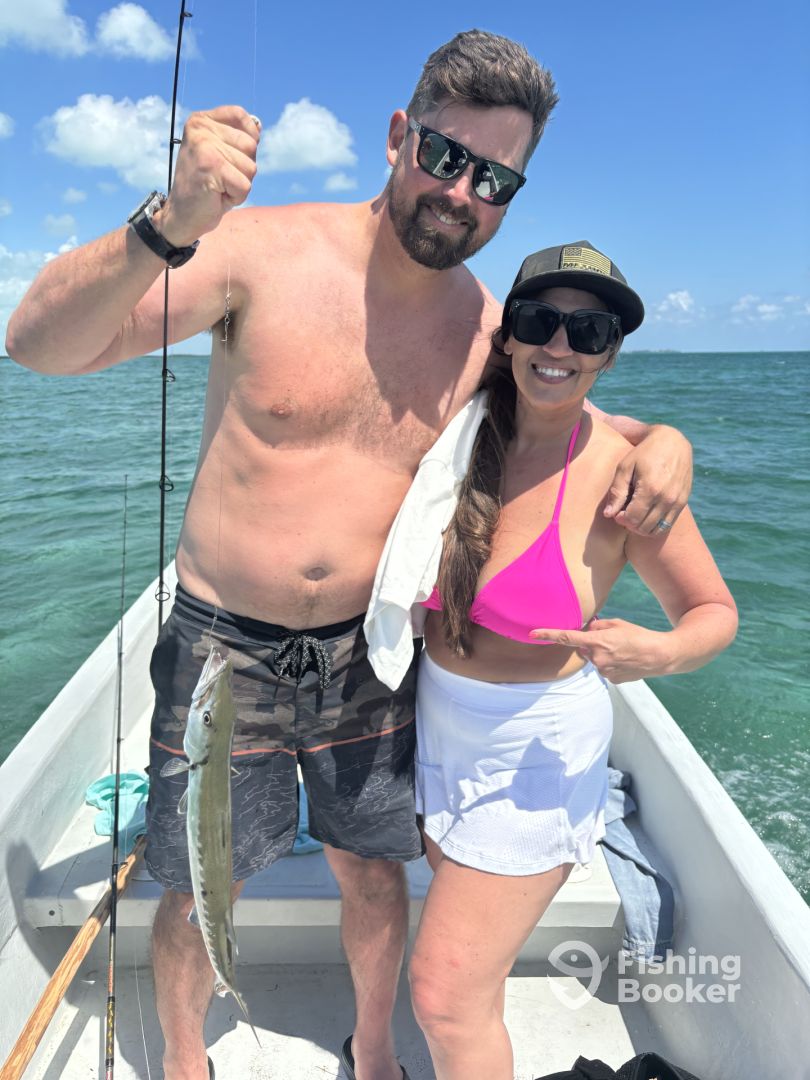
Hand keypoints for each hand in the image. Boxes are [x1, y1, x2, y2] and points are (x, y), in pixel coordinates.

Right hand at [152, 106, 260, 245]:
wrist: (181, 215)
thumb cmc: (204, 185)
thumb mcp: (220, 154)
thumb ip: (237, 137)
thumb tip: (258, 126)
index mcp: (200, 120)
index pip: (240, 115)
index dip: (247, 138)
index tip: (229, 156)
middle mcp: (200, 128)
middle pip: (251, 145)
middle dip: (243, 168)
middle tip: (220, 177)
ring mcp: (205, 146)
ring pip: (251, 166)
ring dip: (240, 183)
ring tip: (218, 186)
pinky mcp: (211, 167)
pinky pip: (245, 185)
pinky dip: (236, 197)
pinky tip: (217, 196)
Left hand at [529, 618, 671, 682]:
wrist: (660, 656)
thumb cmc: (639, 636)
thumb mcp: (617, 624)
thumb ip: (597, 626)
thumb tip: (587, 630)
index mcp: (596, 641)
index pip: (566, 637)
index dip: (548, 634)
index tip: (532, 633)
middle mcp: (597, 657)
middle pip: (585, 649)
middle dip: (594, 644)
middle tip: (614, 641)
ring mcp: (604, 671)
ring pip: (595, 660)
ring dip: (604, 655)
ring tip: (624, 651)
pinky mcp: (612, 680)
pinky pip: (605, 669)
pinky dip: (612, 665)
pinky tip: (626, 661)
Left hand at [603, 425, 692, 534]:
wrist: (672, 441)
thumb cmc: (643, 452)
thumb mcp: (625, 466)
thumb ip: (617, 491)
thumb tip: (609, 514)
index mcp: (650, 489)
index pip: (632, 519)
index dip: (621, 519)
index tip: (617, 512)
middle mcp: (666, 498)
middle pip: (643, 527)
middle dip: (630, 524)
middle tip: (624, 513)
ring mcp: (677, 501)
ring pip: (655, 530)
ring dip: (641, 527)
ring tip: (635, 514)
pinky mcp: (683, 502)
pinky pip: (667, 525)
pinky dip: (654, 526)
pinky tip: (646, 514)